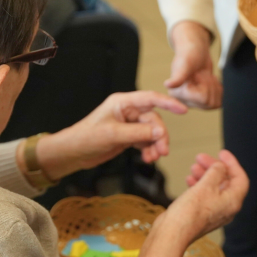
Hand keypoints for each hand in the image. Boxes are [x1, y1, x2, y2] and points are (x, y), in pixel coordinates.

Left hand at [34, 91, 187, 179]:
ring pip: (151, 132)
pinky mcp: (128, 136)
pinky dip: (149, 149)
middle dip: (160, 136)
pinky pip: (145, 140)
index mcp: (122, 102)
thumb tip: (160, 133)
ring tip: (153, 158)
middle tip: (162, 151)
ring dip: (155, 145)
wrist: (74, 152)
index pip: (150, 99)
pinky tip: (147, 158)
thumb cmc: (86, 137)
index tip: (183, 110)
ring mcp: (128, 124)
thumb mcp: (114, 135)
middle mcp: (127, 111)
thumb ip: (138, 133)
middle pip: (153, 120)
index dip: (168, 103)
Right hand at [163, 150, 248, 242]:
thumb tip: (220, 166)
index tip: (222, 153)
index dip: (232, 163)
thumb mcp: (206, 185)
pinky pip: (205, 196)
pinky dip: (199, 185)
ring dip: (205, 175)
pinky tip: (189, 180)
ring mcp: (214, 212)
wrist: (173, 232)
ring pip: (214, 188)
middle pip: (226, 182)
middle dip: (214, 167)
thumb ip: (216, 171)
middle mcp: (226, 208)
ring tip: (193, 167)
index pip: (240, 178)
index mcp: (233, 201)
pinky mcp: (202, 215)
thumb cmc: (190, 213)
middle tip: (202, 158)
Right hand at [165, 21, 222, 109]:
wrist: (195, 51)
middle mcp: (184, 101)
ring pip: (214, 103)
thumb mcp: (185, 64)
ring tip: (204, 76)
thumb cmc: (189, 54)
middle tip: (201, 73)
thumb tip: (168, 84)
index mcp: (177, 94)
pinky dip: (217, 89)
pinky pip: (218, 102)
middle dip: (210, 85)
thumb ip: (178, 76)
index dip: (205, 84)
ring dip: (213, 86)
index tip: (196, 73)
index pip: (203, 98)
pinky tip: (208, 81)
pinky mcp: (202, 102)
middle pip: (210, 102)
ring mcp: (193, 103)